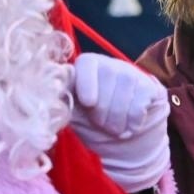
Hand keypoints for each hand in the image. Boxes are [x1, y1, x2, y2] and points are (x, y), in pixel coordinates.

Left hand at [71, 53, 169, 192]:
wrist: (125, 127)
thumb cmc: (93, 118)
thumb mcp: (74, 112)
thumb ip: (61, 104)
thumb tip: (44, 105)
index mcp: (86, 66)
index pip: (87, 64)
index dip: (87, 83)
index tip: (87, 103)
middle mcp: (109, 64)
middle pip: (107, 83)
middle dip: (102, 113)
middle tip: (101, 125)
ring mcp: (131, 73)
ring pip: (124, 95)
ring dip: (117, 120)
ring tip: (114, 130)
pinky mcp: (149, 86)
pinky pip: (140, 104)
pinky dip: (133, 122)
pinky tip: (129, 127)